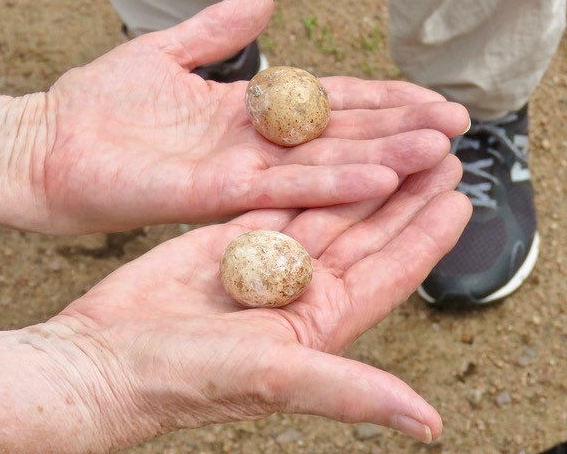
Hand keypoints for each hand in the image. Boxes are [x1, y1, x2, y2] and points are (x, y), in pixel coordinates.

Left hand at [0, 0, 467, 233]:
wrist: (42, 147)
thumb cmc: (95, 107)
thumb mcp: (167, 53)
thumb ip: (218, 30)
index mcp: (244, 118)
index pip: (326, 106)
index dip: (379, 101)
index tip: (429, 97)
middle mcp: (249, 150)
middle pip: (336, 138)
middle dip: (398, 131)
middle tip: (457, 127)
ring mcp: (233, 175)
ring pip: (321, 167)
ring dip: (383, 159)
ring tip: (438, 153)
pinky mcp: (211, 195)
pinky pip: (282, 188)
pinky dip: (332, 182)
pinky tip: (381, 175)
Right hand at [45, 154, 470, 450]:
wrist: (108, 358)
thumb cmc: (186, 378)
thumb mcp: (276, 377)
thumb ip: (351, 392)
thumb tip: (428, 425)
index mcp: (320, 324)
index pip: (388, 274)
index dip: (425, 237)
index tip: (458, 198)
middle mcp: (300, 292)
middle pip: (365, 234)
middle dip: (404, 194)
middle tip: (439, 151)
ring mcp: (267, 263)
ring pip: (328, 211)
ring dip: (363, 177)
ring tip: (395, 142)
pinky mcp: (231, 240)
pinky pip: (280, 199)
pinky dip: (308, 176)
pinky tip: (331, 150)